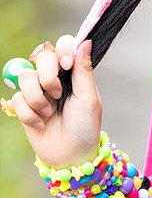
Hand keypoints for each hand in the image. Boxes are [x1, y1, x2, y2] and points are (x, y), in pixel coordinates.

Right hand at [7, 34, 102, 167]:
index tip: (67, 66)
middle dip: (48, 76)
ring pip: (25, 77)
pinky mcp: (23, 106)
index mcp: (72, 74)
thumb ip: (84, 70)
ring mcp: (37, 91)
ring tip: (49, 113)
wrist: (70, 156)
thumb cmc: (85, 128)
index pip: (62, 47)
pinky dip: (29, 114)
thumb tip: (86, 41)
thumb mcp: (90, 99)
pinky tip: (40, 124)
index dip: (61, 51)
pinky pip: (16, 99)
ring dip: (37, 98)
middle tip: (58, 94)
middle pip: (41, 56)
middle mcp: (54, 78)